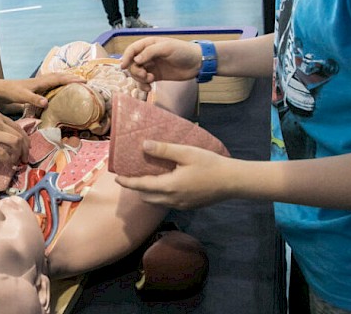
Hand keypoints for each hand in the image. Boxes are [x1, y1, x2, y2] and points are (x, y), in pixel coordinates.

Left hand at [0, 73, 83, 107]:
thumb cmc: (9, 92)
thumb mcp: (22, 97)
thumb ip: (34, 99)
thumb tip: (47, 103)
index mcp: (40, 82)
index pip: (59, 79)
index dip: (72, 79)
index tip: (84, 81)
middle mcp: (40, 81)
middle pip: (59, 76)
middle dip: (72, 77)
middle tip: (84, 80)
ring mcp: (37, 83)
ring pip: (54, 78)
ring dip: (65, 79)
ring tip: (74, 82)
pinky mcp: (33, 87)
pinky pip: (49, 83)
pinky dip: (57, 83)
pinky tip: (57, 89)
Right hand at [0, 107, 28, 165]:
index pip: (19, 128)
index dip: (25, 141)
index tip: (25, 150)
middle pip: (21, 137)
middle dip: (25, 150)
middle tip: (24, 160)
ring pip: (16, 143)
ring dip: (19, 155)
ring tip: (16, 163)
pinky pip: (3, 153)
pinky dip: (8, 161)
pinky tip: (7, 166)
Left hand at [114, 140, 237, 209]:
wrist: (233, 182)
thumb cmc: (210, 164)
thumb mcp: (186, 152)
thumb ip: (163, 150)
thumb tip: (143, 145)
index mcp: (169, 186)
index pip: (141, 186)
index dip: (127, 182)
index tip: (117, 177)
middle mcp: (172, 199)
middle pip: (146, 197)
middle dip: (136, 188)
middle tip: (131, 176)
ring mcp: (181, 205)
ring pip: (156, 202)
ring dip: (148, 193)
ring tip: (146, 179)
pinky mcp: (188, 206)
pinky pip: (167, 203)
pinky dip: (159, 195)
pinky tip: (164, 184)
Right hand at [120, 37, 202, 90]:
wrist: (197, 63)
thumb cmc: (183, 51)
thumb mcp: (167, 47)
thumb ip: (150, 52)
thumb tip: (136, 60)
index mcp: (149, 44)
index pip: (132, 50)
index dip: (126, 57)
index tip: (123, 67)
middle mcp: (147, 55)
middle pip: (132, 64)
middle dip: (136, 71)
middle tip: (145, 75)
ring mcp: (151, 66)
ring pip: (137, 74)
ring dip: (140, 79)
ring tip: (150, 80)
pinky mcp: (155, 76)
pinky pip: (143, 82)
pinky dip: (143, 86)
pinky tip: (149, 88)